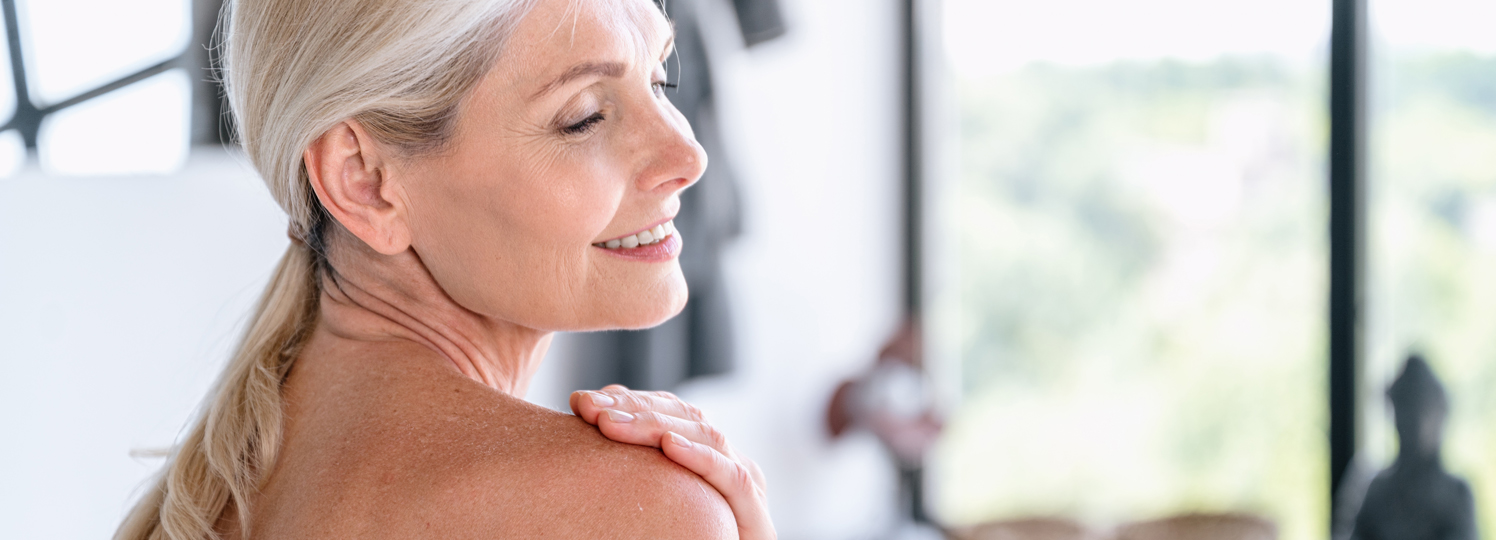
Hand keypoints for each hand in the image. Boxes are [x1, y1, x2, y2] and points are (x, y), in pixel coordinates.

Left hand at [570, 385, 774, 539]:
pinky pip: (732, 478)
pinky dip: (700, 457)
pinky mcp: (755, 513)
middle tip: (587, 406)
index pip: (670, 412)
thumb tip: (597, 431)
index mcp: (706, 456)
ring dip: (655, 426)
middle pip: (685, 417)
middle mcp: (729, 461)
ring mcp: (747, 484)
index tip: (582, 402)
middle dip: (633, 407)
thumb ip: (643, 469)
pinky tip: (668, 445)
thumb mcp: (662, 500)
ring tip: (610, 423)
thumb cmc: (686, 539)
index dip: (628, 402)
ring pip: (707, 436)